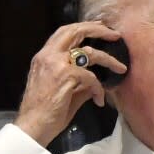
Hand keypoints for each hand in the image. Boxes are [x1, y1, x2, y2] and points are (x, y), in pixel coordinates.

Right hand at [14, 22, 127, 146]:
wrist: (32, 126)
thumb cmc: (46, 112)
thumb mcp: (63, 90)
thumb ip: (79, 80)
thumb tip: (97, 78)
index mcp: (44, 56)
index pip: (64, 32)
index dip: (84, 27)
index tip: (100, 26)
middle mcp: (48, 55)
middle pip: (75, 31)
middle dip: (98, 30)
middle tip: (115, 34)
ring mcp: (56, 64)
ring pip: (89, 52)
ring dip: (109, 60)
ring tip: (121, 68)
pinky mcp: (65, 76)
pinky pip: (91, 77)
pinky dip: (98, 87)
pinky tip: (99, 99)